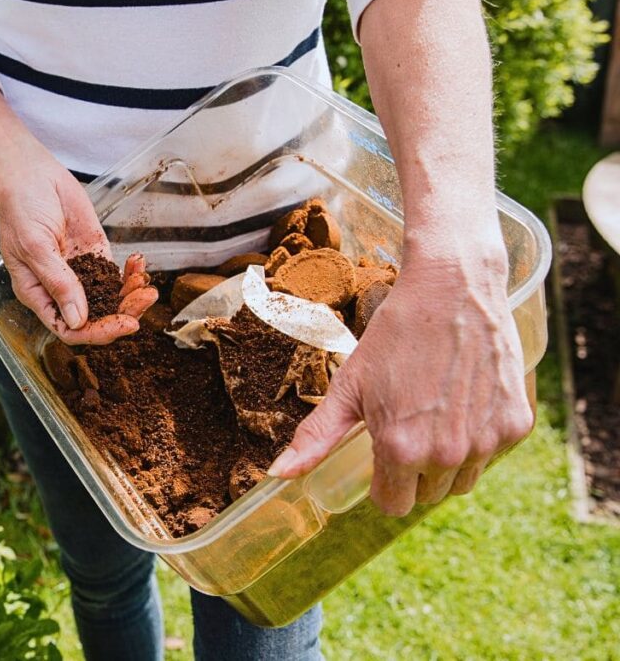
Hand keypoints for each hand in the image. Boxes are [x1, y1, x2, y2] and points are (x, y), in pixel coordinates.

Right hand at [0, 150, 156, 344]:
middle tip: (144, 300)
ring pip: (109, 298)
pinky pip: (115, 273)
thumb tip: (77, 320)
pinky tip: (139, 264)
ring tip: (147, 285)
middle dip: (122, 313)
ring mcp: (79, 272)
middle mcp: (59, 288)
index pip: (69, 328)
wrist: (29, 173)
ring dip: (131, 295)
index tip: (124, 324)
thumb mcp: (34, 247)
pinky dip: (131, 273)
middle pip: (95, 317)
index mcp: (37, 294)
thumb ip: (57, 282)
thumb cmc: (19, 208)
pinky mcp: (94, 253)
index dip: (97, 332)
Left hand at [268, 254, 533, 515]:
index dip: (383, 482)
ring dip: (448, 461)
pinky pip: (493, 454)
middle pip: (427, 495)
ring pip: (462, 481)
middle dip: (414, 471)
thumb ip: (316, 437)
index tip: (382, 452)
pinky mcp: (516, 425)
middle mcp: (447, 455)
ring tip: (435, 413)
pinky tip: (464, 401)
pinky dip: (480, 438)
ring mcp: (487, 442)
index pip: (392, 504)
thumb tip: (278, 475)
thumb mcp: (349, 386)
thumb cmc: (395, 336)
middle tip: (408, 423)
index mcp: (400, 450)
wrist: (453, 289)